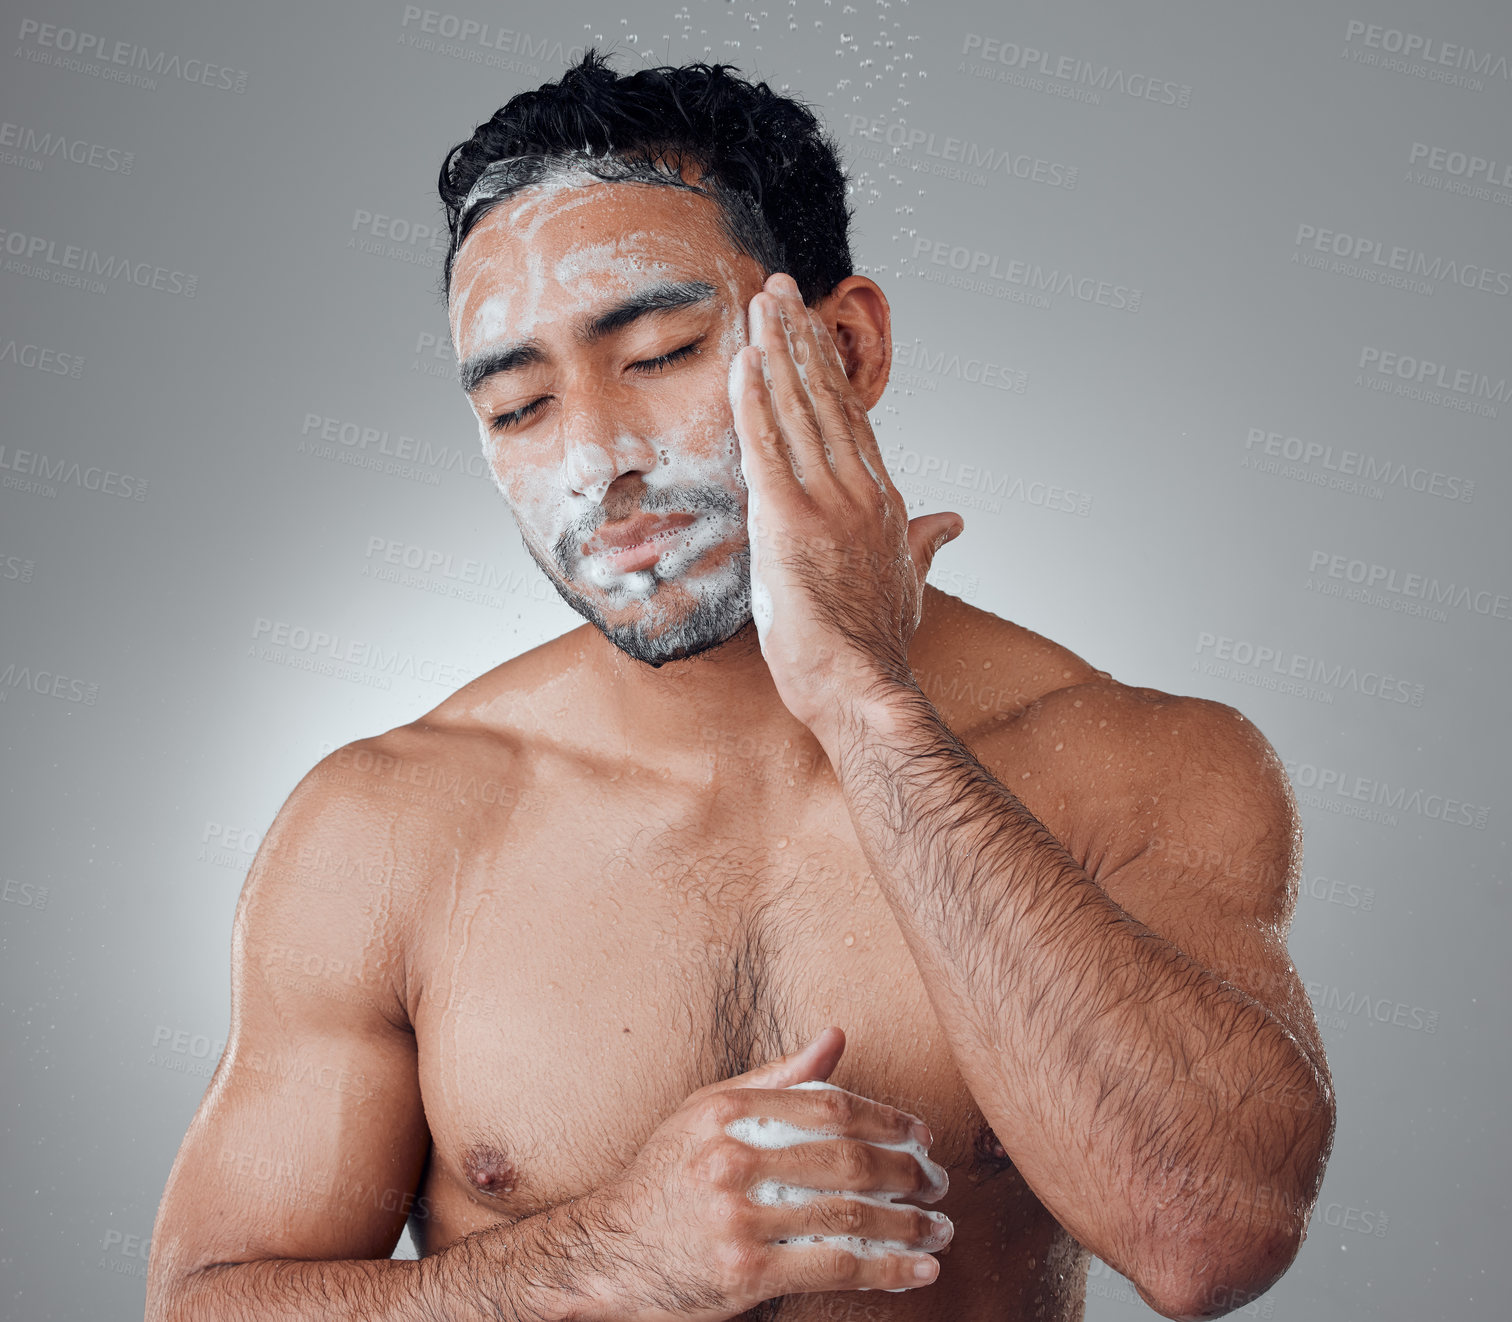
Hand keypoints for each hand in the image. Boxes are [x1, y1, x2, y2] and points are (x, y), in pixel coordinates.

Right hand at [581, 1027, 951, 1320]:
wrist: (609, 1252)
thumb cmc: (665, 1177)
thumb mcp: (707, 1112)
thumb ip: (777, 1079)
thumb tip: (836, 1037)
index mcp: (729, 1113)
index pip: (830, 1106)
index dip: (887, 1119)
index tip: (921, 1134)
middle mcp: (733, 1160)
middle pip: (848, 1160)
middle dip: (907, 1173)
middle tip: (939, 1183)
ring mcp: (739, 1218)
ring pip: (849, 1216)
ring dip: (908, 1225)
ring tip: (939, 1228)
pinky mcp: (745, 1273)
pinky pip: (835, 1267)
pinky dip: (887, 1270)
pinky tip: (918, 1270)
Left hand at [728, 272, 964, 742]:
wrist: (861, 686)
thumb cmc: (875, 645)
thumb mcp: (908, 582)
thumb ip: (926, 542)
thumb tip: (954, 520)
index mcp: (882, 500)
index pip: (849, 418)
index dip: (825, 369)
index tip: (808, 328)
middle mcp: (859, 490)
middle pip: (824, 398)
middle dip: (798, 338)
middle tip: (777, 288)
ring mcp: (826, 502)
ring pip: (797, 410)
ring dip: (776, 351)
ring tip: (759, 303)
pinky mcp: (788, 521)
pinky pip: (766, 447)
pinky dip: (754, 401)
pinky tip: (744, 360)